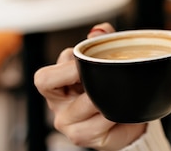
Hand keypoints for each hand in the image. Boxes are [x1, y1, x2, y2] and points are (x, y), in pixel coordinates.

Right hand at [33, 23, 146, 150]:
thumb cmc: (108, 88)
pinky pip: (100, 124)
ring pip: (84, 106)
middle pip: (56, 88)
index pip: (45, 77)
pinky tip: (121, 110)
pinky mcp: (83, 138)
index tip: (86, 62)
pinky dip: (114, 114)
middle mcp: (58, 106)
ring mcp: (69, 124)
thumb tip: (98, 30)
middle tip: (103, 76)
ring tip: (118, 93)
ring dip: (104, 97)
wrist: (125, 119)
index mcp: (58, 85)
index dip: (66, 67)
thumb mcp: (105, 60)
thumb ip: (103, 39)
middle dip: (83, 78)